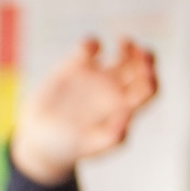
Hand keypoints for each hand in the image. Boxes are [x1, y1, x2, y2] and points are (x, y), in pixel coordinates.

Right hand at [11, 37, 158, 184]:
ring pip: (123, 55)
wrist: (38, 141)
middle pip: (142, 68)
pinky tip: (87, 50)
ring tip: (123, 41)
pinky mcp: (74, 68)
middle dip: (145, 58)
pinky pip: (88, 49)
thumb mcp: (90, 147)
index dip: (151, 79)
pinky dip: (90, 45)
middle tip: (138, 51)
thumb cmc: (68, 148)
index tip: (146, 73)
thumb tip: (128, 116)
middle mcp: (114, 90)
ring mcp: (96, 77)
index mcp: (123, 108)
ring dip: (128, 46)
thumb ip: (111, 136)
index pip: (148, 90)